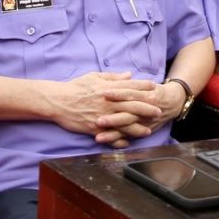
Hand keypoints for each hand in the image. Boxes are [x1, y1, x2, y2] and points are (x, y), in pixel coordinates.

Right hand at [40, 71, 163, 146]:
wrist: (58, 101)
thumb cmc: (76, 87)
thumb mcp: (95, 76)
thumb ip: (113, 77)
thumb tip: (129, 75)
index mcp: (109, 88)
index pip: (131, 87)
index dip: (144, 87)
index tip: (155, 88)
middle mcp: (109, 103)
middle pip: (132, 105)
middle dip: (147, 108)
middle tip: (159, 111)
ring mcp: (103, 116)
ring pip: (125, 123)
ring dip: (138, 127)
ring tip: (149, 130)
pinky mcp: (95, 128)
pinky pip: (111, 136)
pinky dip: (119, 140)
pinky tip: (128, 143)